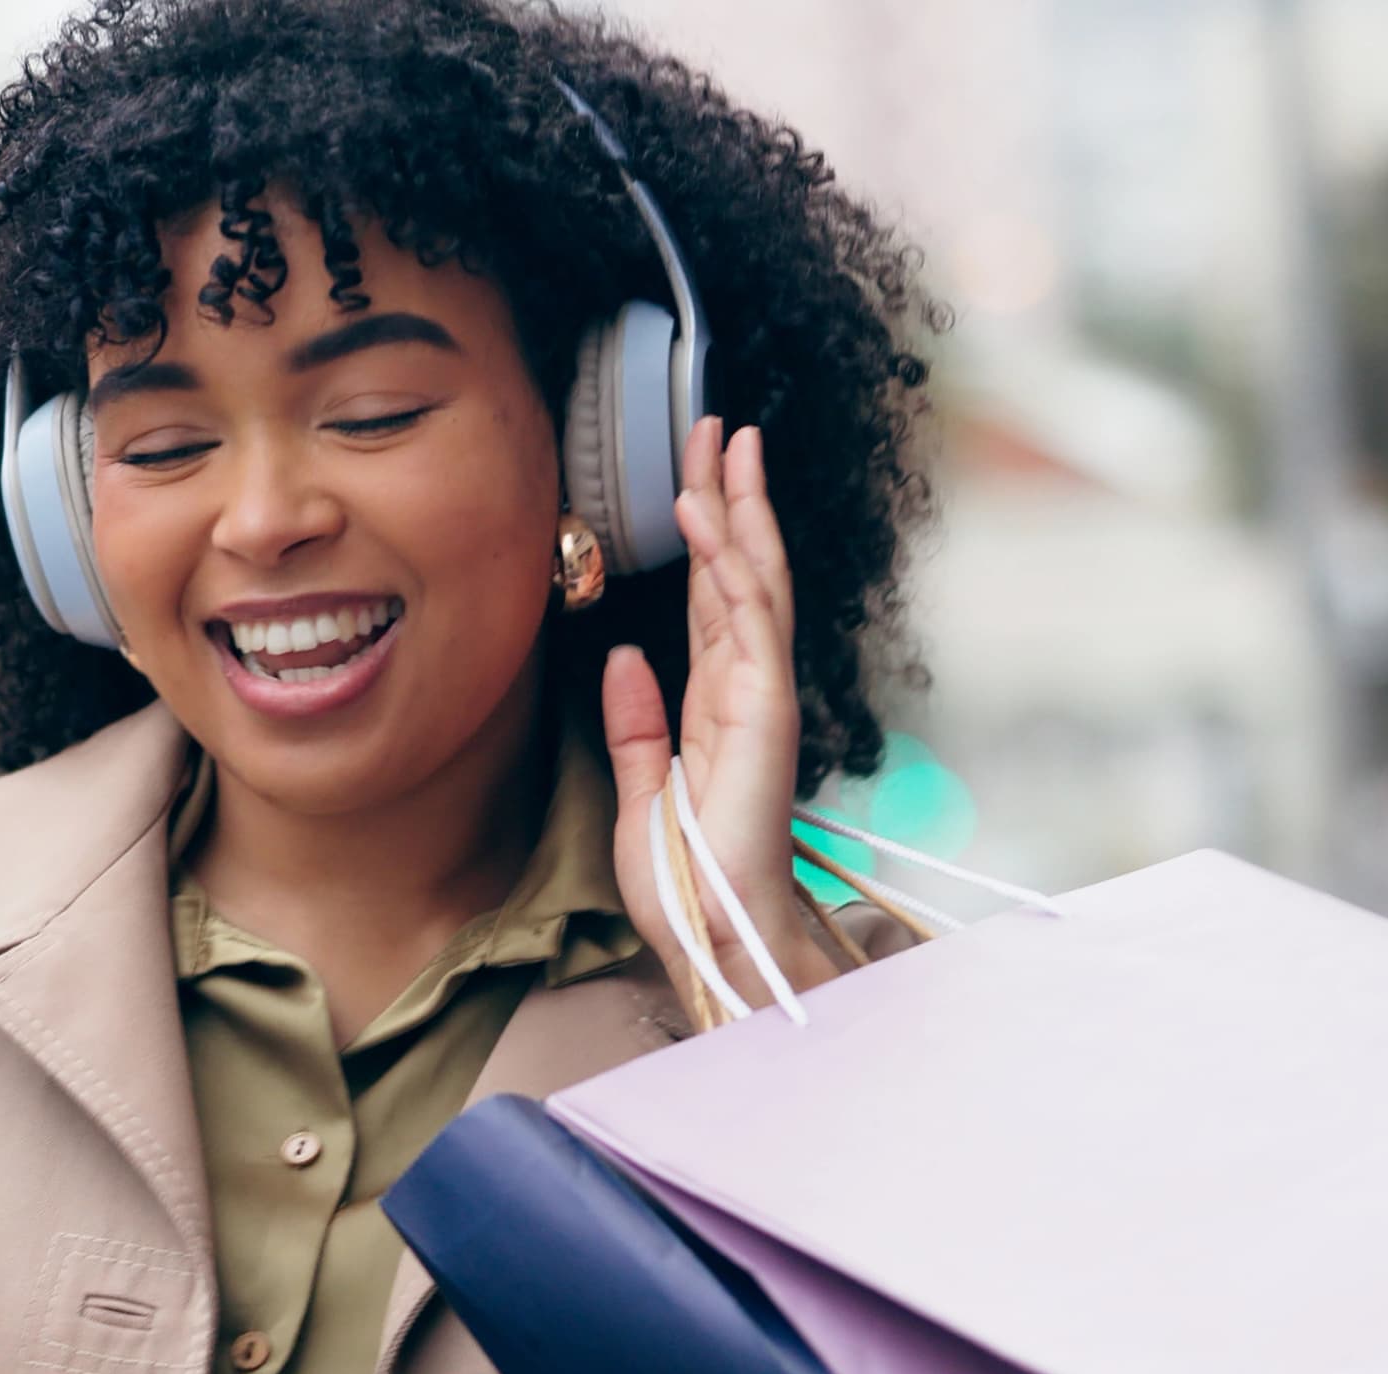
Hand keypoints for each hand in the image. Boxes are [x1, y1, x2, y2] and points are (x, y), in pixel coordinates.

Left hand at [602, 418, 844, 1014]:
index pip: (713, 599)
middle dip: (730, 495)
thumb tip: (623, 660)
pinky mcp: (764, 713)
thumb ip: (635, 727)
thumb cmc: (686, 879)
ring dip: (737, 508)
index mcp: (718, 705)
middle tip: (717, 425)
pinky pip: (747, 621)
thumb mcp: (639, 792)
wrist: (711, 933)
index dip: (706, 533)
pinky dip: (728, 564)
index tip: (694, 472)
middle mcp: (746, 690)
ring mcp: (761, 697)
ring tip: (722, 443)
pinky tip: (708, 516)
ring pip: (752, 580)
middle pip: (739, 570)